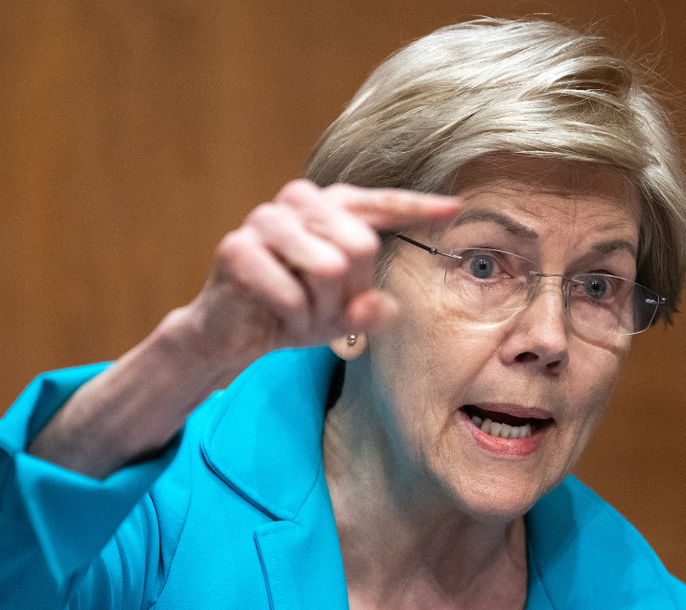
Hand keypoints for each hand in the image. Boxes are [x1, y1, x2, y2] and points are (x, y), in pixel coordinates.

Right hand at [185, 179, 459, 368]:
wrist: (230, 331)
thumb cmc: (292, 311)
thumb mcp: (342, 316)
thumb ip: (369, 310)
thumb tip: (383, 308)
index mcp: (330, 206)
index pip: (379, 203)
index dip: (417, 207)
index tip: (455, 207)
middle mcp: (299, 201)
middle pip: (362, 245)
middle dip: (350, 293)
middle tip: (326, 312)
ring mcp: (265, 219)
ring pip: (328, 267)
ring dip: (320, 307)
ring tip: (303, 315)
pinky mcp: (237, 248)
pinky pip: (291, 293)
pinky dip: (293, 317)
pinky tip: (279, 317)